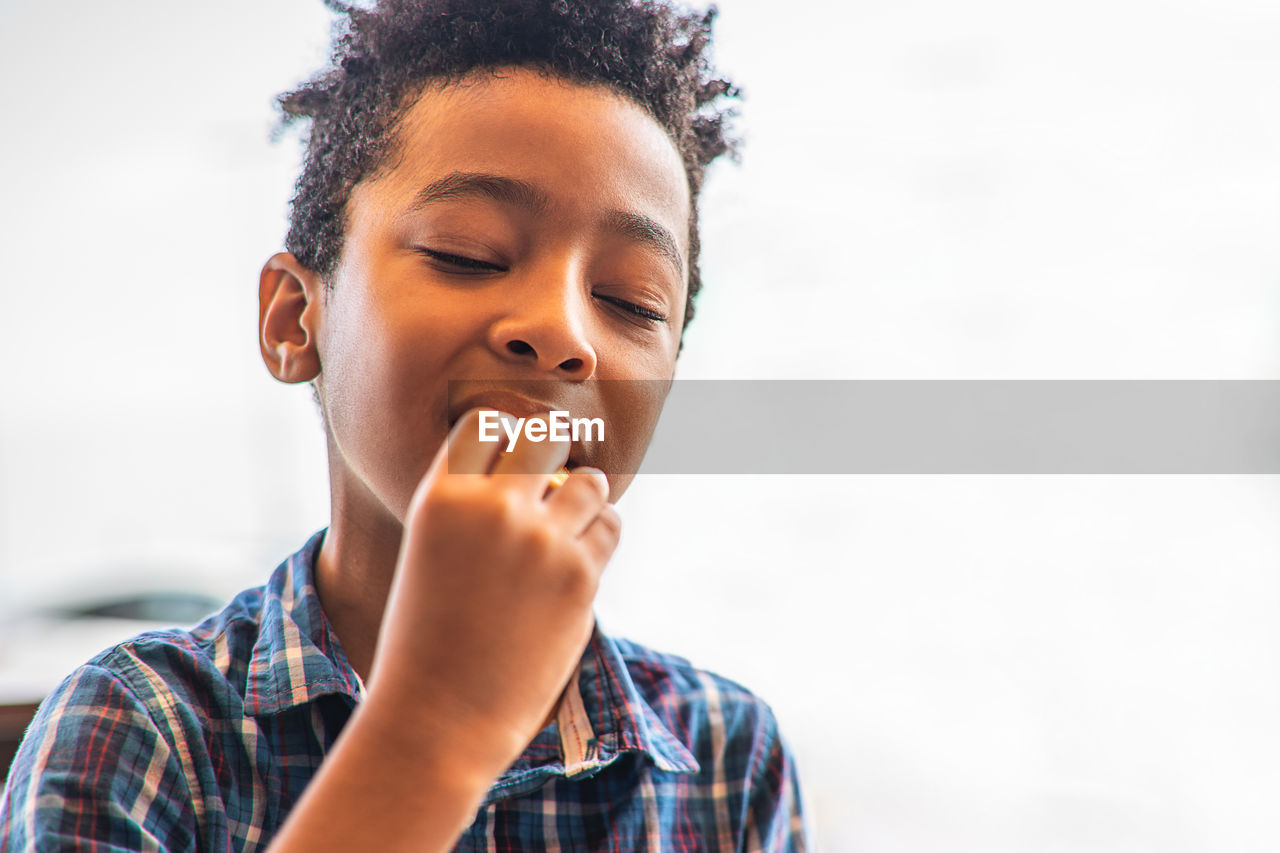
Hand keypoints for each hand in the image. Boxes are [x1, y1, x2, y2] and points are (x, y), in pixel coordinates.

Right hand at [363, 408, 620, 781]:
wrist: (438, 718)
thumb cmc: (427, 638)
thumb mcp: (428, 553)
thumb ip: (471, 506)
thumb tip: (533, 467)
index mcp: (440, 498)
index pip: (486, 423)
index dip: (504, 436)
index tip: (511, 460)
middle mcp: (491, 508)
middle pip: (546, 434)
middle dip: (554, 451)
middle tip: (550, 484)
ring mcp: (540, 540)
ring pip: (590, 481)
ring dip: (585, 496)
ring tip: (567, 526)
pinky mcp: (580, 575)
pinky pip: (609, 526)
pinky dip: (600, 535)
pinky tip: (577, 561)